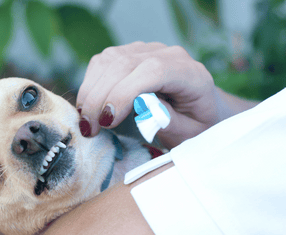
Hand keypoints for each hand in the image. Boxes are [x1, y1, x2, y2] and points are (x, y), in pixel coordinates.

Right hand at [77, 42, 217, 148]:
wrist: (199, 109)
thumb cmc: (195, 125)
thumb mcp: (189, 133)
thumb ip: (167, 120)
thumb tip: (139, 106)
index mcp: (190, 73)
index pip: (153, 71)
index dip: (124, 93)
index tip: (108, 121)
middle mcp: (168, 54)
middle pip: (124, 64)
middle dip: (99, 98)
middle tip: (89, 129)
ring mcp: (147, 50)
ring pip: (108, 61)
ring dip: (90, 92)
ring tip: (87, 122)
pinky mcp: (129, 53)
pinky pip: (102, 63)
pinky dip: (90, 85)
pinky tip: (89, 108)